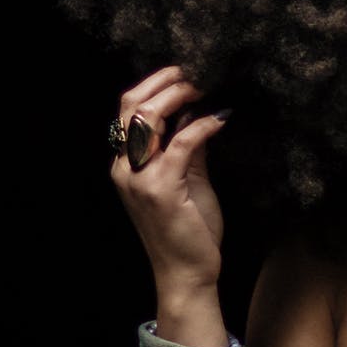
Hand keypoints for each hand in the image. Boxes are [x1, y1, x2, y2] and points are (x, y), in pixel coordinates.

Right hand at [110, 64, 230, 294]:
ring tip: (205, 88)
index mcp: (125, 166)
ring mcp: (139, 178)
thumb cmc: (189, 231)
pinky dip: (203, 125)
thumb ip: (188, 148)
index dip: (154, 86)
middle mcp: (124, 169)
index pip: (128, 111)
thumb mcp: (187, 180)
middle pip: (131, 106)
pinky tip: (221, 119)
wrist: (187, 274)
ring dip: (179, 96)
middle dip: (163, 82)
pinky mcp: (162, 189)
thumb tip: (196, 113)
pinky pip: (182, 143)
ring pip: (149, 117)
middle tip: (194, 73)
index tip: (185, 75)